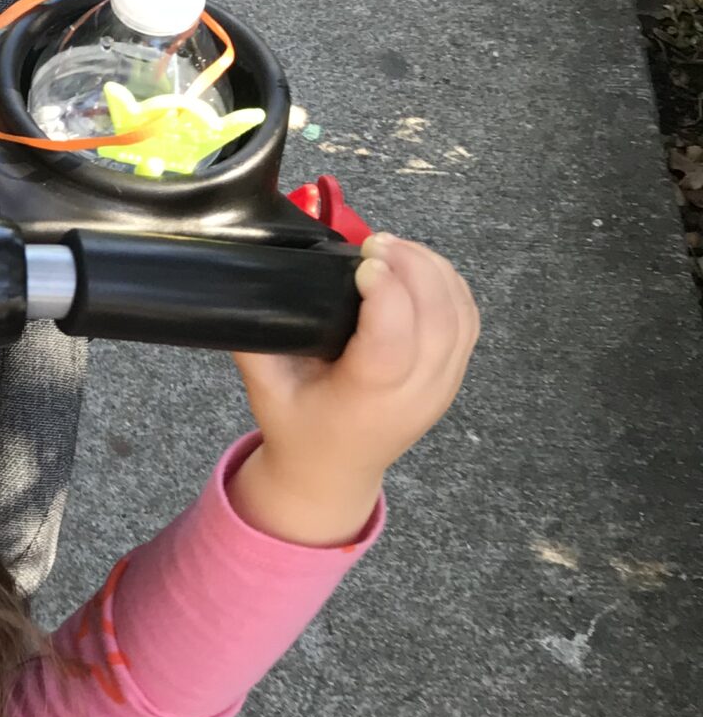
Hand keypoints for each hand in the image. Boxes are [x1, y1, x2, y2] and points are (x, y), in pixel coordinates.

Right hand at [228, 234, 477, 544]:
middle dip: (412, 266)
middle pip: (439, 319)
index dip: (386, 292)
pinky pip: (468, 320)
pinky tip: (420, 266)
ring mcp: (442, 386)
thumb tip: (247, 283)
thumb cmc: (297, 428)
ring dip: (433, 270)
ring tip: (395, 249)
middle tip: (376, 243)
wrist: (332, 473)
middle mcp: (414, 394)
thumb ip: (256, 338)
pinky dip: (450, 284)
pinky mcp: (454, 375)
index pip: (392, 342)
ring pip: (460, 314)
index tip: (361, 260)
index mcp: (366, 401)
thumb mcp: (263, 388)